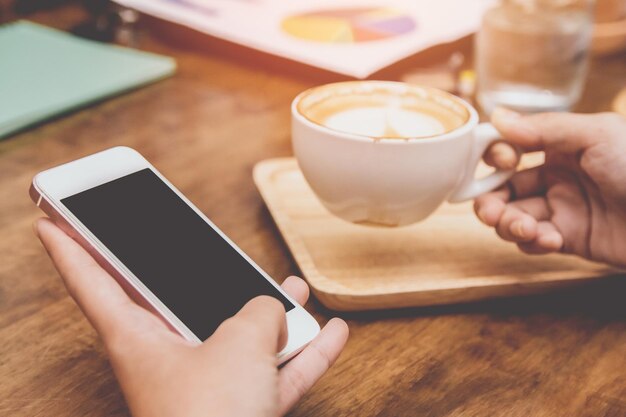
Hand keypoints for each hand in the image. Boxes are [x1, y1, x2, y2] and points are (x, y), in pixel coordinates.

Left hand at [34, 218, 348, 416]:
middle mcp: (169, 359)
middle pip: (177, 303)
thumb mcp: (239, 343)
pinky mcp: (240, 410)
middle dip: (198, 274)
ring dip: (271, 315)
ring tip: (293, 286)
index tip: (50, 221)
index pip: (91, 281)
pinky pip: (273, 372)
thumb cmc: (213, 415)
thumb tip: (278, 313)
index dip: (70, 248)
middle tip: (192, 244)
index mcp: (138, 338)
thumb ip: (261, 313)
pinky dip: (302, 354)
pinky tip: (331, 332)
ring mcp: (208, 387)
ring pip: (238, 338)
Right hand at [476, 109, 625, 266]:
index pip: (509, 149)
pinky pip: (532, 241)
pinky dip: (532, 242)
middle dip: (490, 201)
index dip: (494, 157)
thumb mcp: (595, 135)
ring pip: (511, 217)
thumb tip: (497, 116)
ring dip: (508, 224)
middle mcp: (555, 176)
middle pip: (502, 188)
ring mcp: (561, 209)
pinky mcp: (569, 239)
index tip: (502, 163)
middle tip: (492, 211)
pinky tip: (551, 240)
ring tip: (526, 228)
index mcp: (560, 145)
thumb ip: (544, 128)